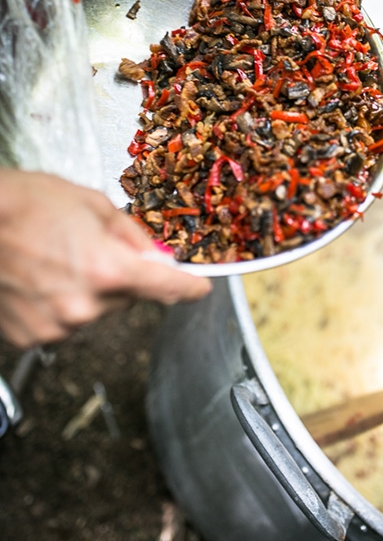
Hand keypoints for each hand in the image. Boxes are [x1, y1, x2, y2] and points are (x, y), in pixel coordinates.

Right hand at [0, 171, 210, 348]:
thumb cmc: (25, 204)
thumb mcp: (92, 203)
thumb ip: (131, 235)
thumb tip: (155, 255)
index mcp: (109, 269)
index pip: (167, 288)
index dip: (189, 288)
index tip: (199, 289)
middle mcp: (86, 305)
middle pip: (128, 298)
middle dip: (120, 277)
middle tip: (89, 250)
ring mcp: (57, 325)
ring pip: (95, 311)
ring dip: (87, 291)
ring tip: (55, 260)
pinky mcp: (33, 337)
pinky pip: (63, 323)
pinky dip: (58, 304)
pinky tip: (39, 279)